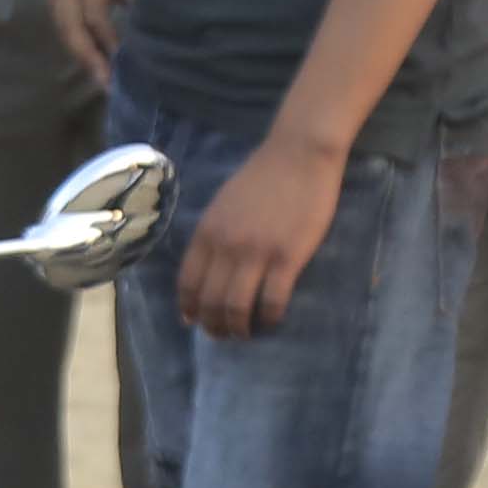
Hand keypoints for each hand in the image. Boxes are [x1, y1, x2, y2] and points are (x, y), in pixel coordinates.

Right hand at [45, 0, 137, 83]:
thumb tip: (141, 25)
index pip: (94, 13)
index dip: (107, 39)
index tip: (121, 60)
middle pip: (72, 25)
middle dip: (88, 56)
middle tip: (106, 83)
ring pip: (65, 28)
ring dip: (82, 54)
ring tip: (101, 76)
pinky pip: (64, 24)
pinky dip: (78, 43)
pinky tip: (93, 60)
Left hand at [175, 129, 345, 338]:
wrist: (299, 154)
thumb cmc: (263, 176)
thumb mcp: (224, 204)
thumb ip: (213, 235)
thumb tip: (206, 269)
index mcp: (207, 232)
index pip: (187, 284)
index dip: (189, 309)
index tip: (195, 321)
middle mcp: (225, 246)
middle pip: (210, 302)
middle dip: (214, 326)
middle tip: (224, 334)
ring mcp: (256, 253)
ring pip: (236, 308)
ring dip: (238, 328)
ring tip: (246, 333)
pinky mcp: (287, 258)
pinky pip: (271, 301)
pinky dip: (269, 318)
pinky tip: (272, 320)